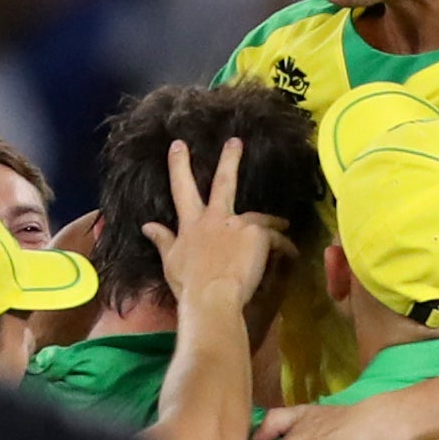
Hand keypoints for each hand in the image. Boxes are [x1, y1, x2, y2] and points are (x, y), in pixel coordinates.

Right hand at [144, 136, 277, 323]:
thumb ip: (163, 240)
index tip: (178, 145)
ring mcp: (238, 224)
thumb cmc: (188, 284)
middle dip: (228, 160)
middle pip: (223, 183)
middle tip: (235, 141)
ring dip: (273, 220)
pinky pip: (276, 238)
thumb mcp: (170, 262)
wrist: (211, 297)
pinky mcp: (258, 234)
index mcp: (191, 224)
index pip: (181, 189)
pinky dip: (284, 245)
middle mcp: (214, 218)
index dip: (179, 165)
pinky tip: (291, 253)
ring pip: (259, 216)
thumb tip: (147, 226)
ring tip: (284, 224)